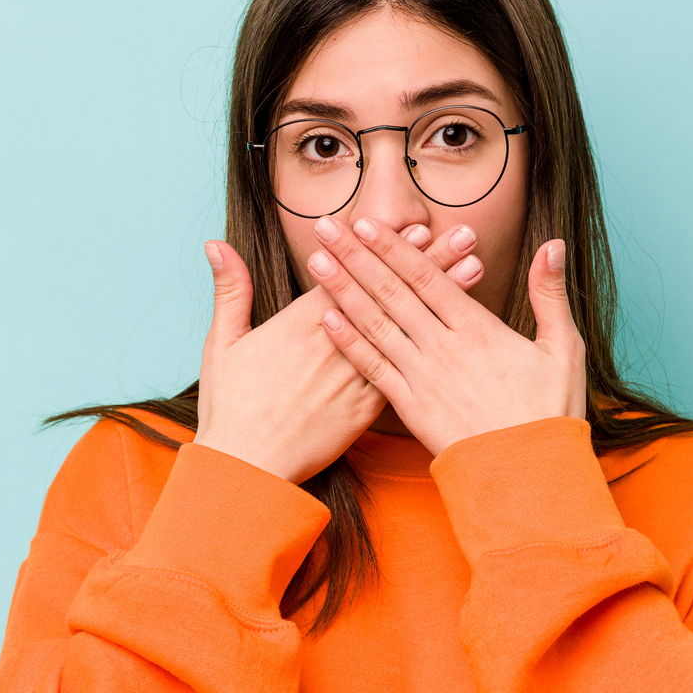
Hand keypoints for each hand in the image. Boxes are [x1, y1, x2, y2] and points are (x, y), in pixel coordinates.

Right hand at [193, 226, 480, 483]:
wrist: (246, 467)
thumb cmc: (231, 407)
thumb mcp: (223, 344)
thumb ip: (230, 291)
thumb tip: (216, 245)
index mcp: (300, 325)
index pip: (352, 275)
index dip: (385, 249)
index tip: (415, 224)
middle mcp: (335, 346)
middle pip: (390, 294)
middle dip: (428, 260)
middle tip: (463, 233)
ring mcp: (354, 378)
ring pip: (407, 328)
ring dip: (443, 297)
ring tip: (476, 267)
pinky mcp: (365, 410)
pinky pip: (404, 372)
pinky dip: (432, 345)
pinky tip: (459, 330)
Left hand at [307, 217, 585, 454]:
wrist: (530, 475)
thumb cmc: (551, 412)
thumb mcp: (563, 348)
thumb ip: (550, 293)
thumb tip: (553, 244)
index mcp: (478, 328)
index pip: (427, 276)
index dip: (394, 247)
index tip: (367, 222)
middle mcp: (444, 346)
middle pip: (392, 291)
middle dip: (356, 256)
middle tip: (325, 227)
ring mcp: (423, 377)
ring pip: (375, 324)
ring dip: (343, 290)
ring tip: (316, 262)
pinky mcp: (411, 407)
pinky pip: (373, 369)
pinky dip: (349, 342)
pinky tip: (326, 320)